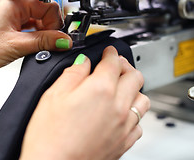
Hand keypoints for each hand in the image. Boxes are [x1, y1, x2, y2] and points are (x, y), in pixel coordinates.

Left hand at [0, 0, 71, 88]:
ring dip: (42, 37)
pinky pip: (28, 35)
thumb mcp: (16, 45)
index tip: (60, 37)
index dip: (56, 22)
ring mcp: (9, 23)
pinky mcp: (7, 36)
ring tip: (41, 50)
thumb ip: (44, 41)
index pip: (47, 6)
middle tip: (53, 45)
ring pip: (37, 26)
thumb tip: (65, 40)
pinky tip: (33, 51)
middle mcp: (12, 10)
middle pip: (43, 15)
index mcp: (13, 4)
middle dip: (50, 30)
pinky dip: (34, 43)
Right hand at [20, 46, 149, 159]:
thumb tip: (83, 62)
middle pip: (135, 77)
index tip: (108, 52)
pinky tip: (121, 113)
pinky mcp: (124, 142)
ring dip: (134, 89)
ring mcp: (124, 126)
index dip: (110, 53)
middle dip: (125, 66)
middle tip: (115, 65)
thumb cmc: (50, 137)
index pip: (113, 62)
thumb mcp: (53, 95)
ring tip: (122, 88)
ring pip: (143, 99)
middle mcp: (118, 106)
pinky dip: (133, 113)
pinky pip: (139, 123)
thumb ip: (72, 73)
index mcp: (100, 89)